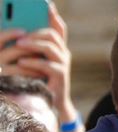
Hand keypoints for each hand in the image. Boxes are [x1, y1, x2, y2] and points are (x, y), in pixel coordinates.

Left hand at [1, 4, 79, 131]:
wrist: (51, 102)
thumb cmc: (40, 79)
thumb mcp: (36, 60)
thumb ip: (32, 47)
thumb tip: (18, 34)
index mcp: (58, 48)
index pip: (60, 29)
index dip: (54, 16)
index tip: (47, 5)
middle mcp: (64, 54)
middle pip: (53, 35)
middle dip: (37, 32)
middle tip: (20, 35)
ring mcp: (64, 65)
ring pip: (51, 48)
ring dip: (34, 44)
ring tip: (19, 44)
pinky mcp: (61, 76)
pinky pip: (47, 65)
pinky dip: (33, 62)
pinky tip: (22, 62)